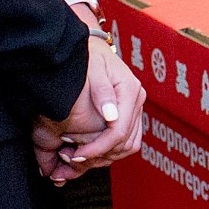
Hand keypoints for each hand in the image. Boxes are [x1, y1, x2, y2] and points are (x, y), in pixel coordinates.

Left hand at [34, 37, 144, 184]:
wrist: (92, 47)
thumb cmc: (89, 55)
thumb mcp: (92, 67)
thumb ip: (101, 91)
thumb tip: (111, 116)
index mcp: (130, 91)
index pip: (119, 132)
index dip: (97, 149)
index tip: (75, 156)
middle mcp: (137, 101)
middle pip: (125, 143)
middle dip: (99, 156)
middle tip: (71, 160)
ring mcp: (136, 108)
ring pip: (127, 146)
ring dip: (104, 157)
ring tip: (77, 158)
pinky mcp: (130, 114)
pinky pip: (125, 141)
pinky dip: (108, 151)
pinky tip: (87, 151)